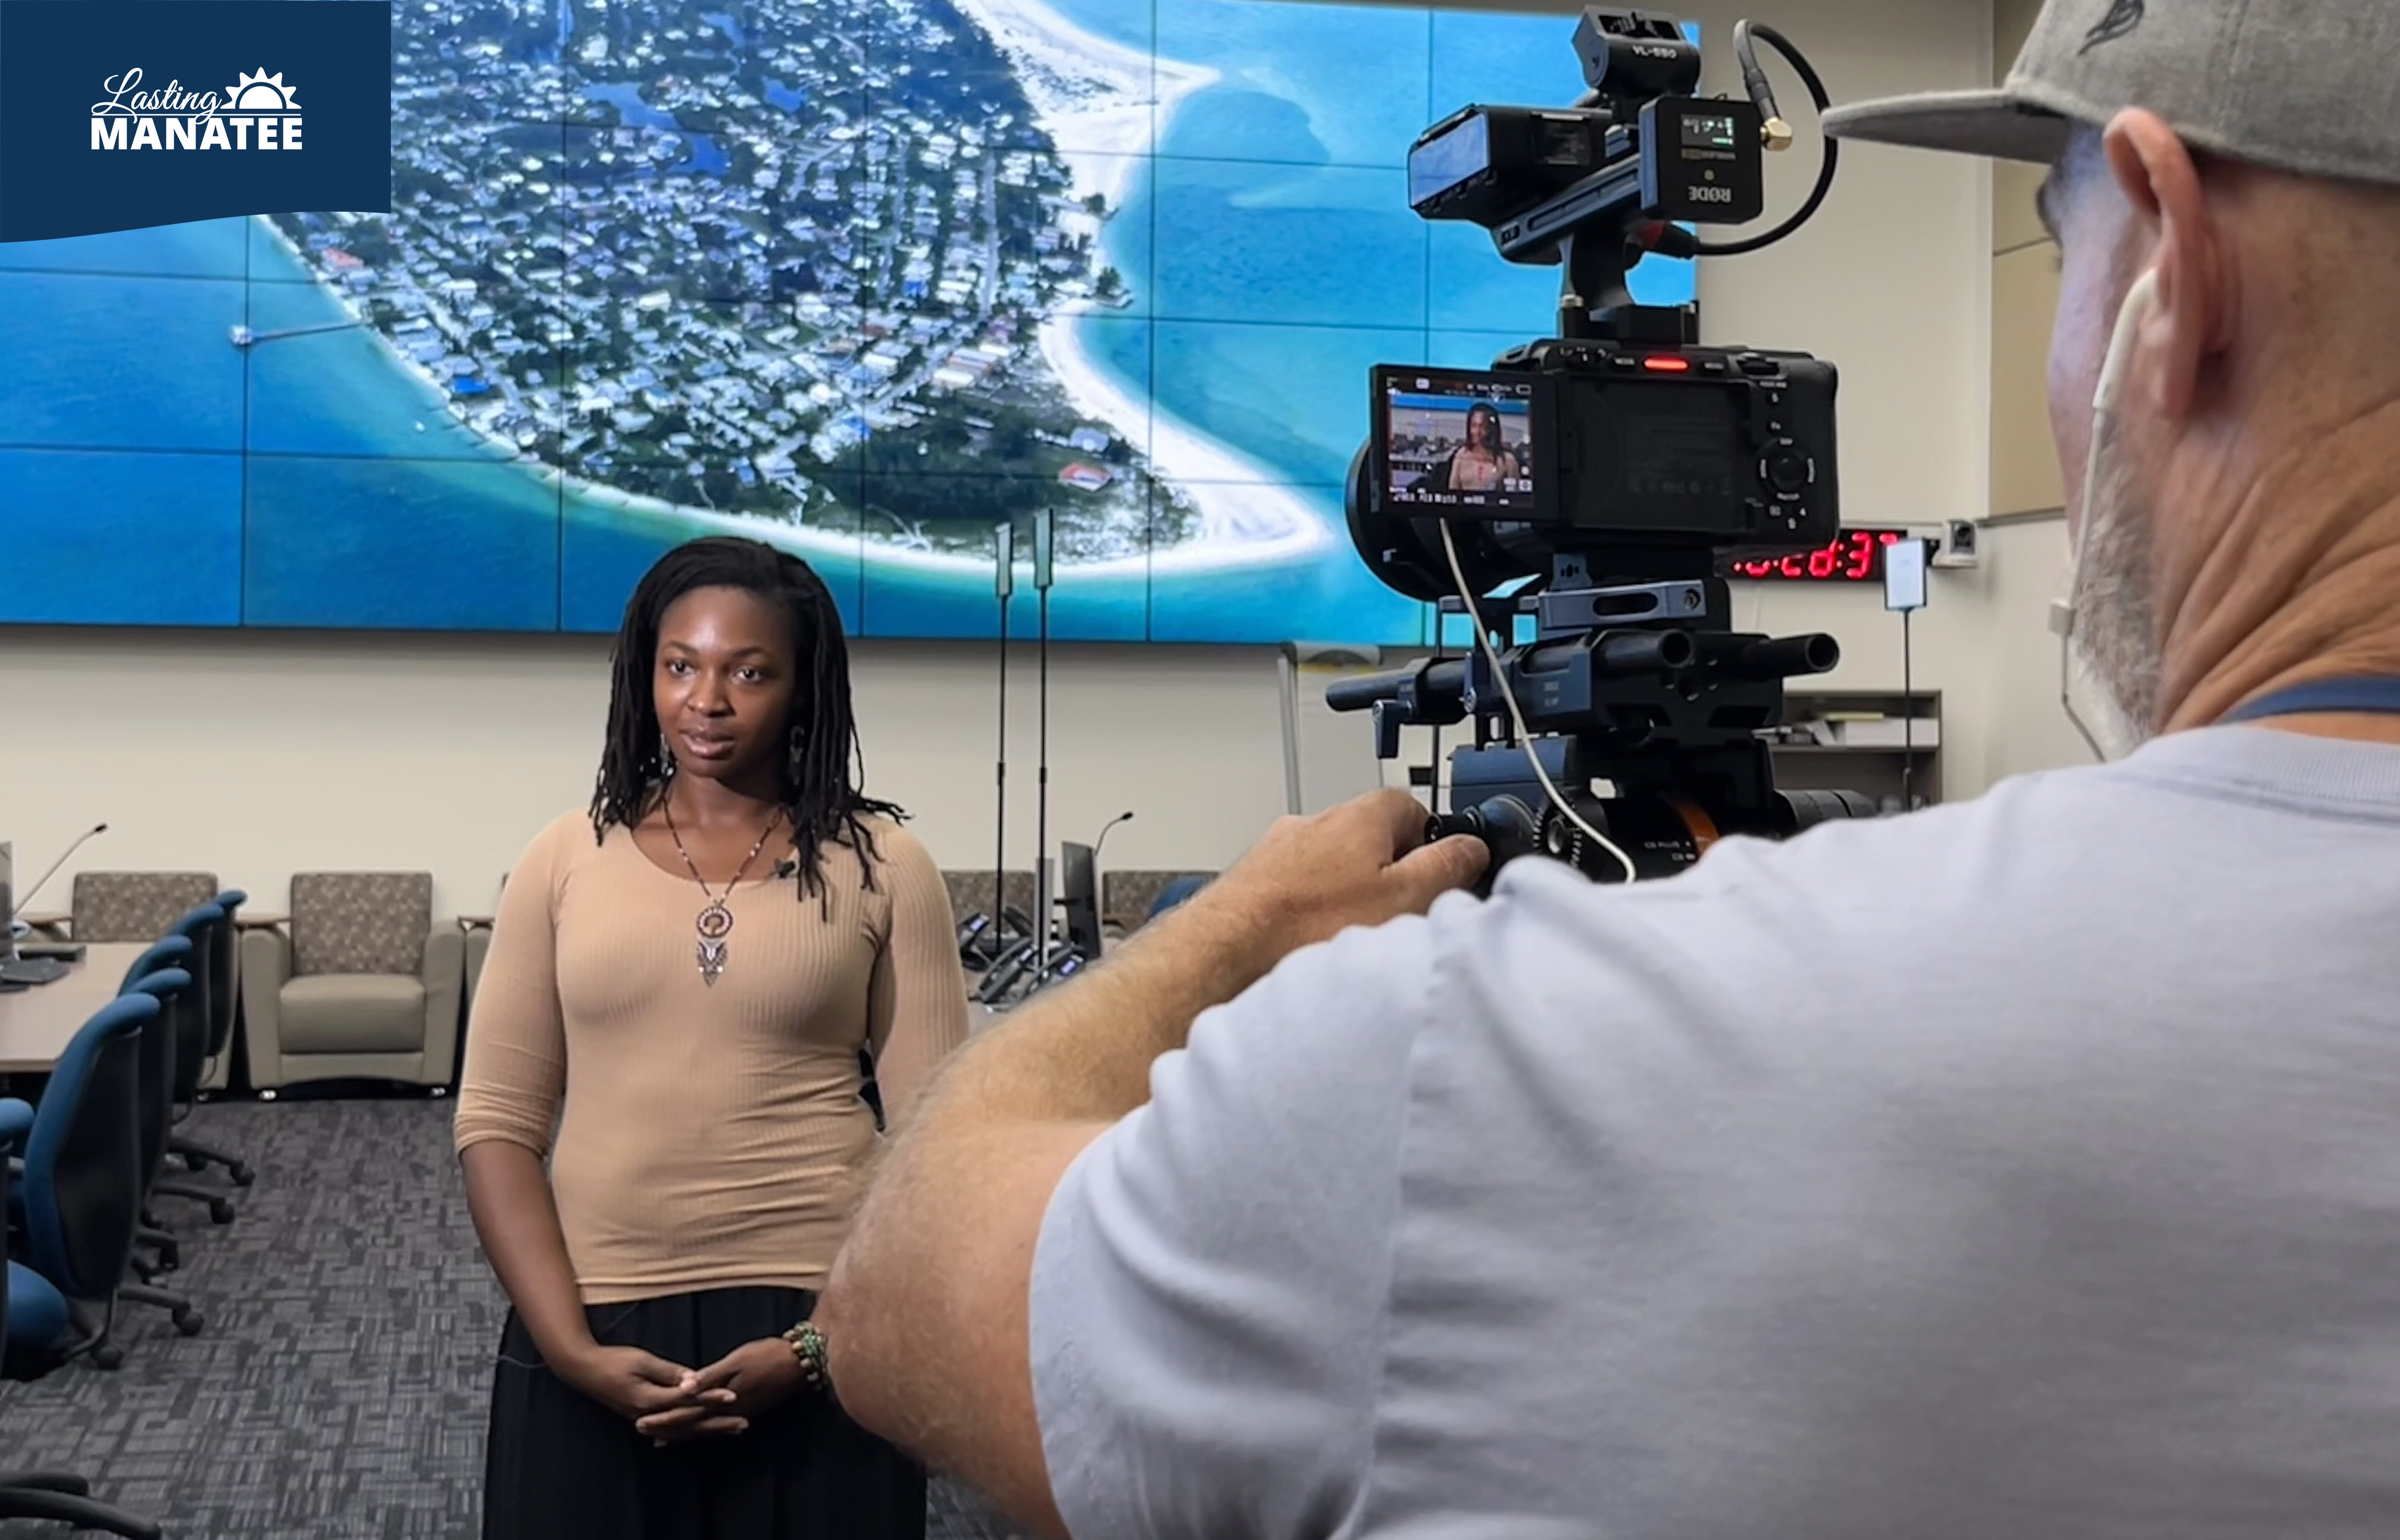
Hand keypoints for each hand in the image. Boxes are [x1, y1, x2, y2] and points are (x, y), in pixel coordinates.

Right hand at [559, 1344, 742, 1440]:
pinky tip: (697, 1435)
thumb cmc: (613, 1360)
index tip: (734, 1396)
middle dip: (718, 1424)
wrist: (582, 1370)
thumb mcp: (643, 1360)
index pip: (688, 1401)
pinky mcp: (640, 1417)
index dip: (712, 1398)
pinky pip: (669, 1431)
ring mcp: (643, 1419)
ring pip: (681, 1431)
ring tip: (730, 1429)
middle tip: (744, 1423)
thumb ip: (669, 1372)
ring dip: (707, 1431)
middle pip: (689, 1423)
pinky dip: (686, 1434)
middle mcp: (649, 1415)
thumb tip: (694, 1380)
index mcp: (650, 1399)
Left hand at [633, 1338, 805, 1442]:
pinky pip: (716, 1420)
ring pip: (703, 1425)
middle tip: (642, 1429)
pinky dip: (700, 1423)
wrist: (800, 1361)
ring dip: (682, 1429)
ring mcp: (740, 1411)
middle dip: (667, 1427)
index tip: (640, 1422)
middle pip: (692, 1424)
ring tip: (660, 1435)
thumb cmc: (767, 1355)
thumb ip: (710, 1377)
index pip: (686, 1413)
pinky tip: (695, 1423)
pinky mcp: (747, 1406)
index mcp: (724, 1401)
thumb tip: (683, 1388)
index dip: (663, 1418)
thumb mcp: (736, 1361)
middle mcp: (729, 1412)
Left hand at [1184, 789, 1488, 979]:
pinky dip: (1312, 912)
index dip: (1433, 840)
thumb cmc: (1307, 925)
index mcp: (1360, 815)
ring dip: (1347, 894)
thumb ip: (1447, 867)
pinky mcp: (1256, 882)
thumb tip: (1472, 849)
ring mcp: (1281, 851)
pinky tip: (1314, 944)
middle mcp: (1316, 823)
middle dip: (1389, 872)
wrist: (1225, 948)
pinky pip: (1299, 891)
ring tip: (1353, 935)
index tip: (1442, 869)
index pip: (1413, 806)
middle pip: (1372, 837)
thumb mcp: (1404, 899)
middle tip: (1399, 911)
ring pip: (1333, 867)